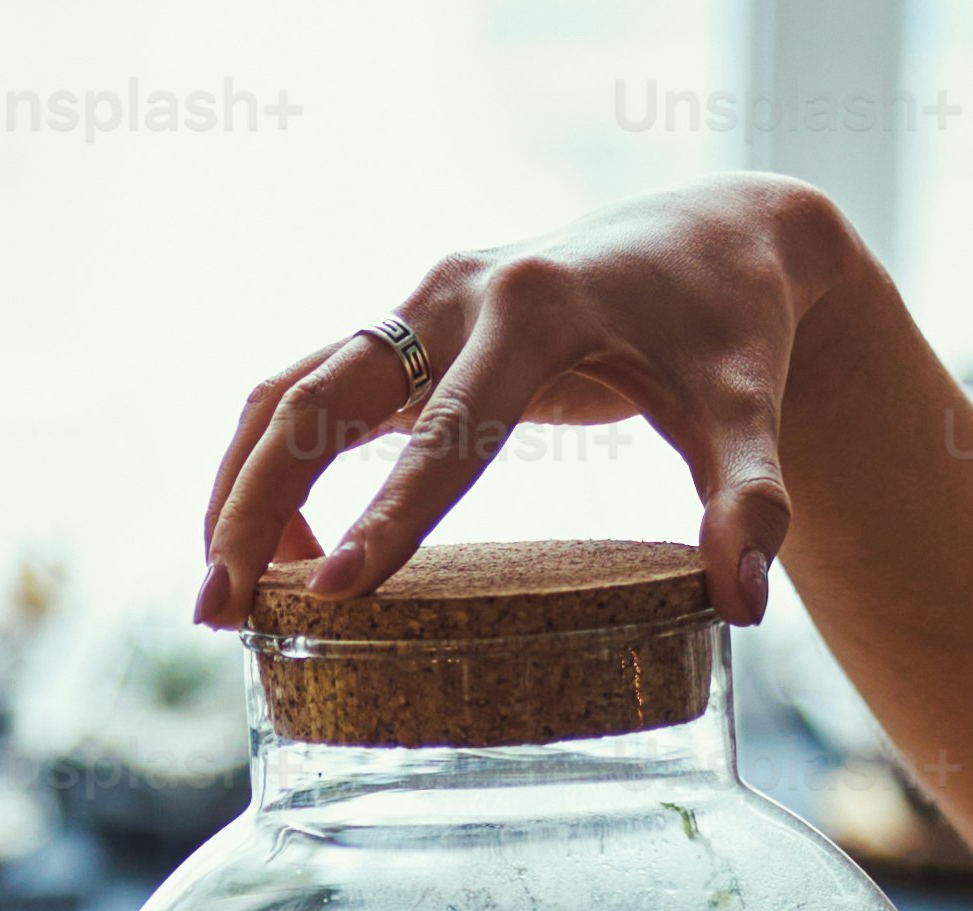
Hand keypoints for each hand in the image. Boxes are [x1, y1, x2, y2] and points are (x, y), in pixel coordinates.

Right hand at [197, 181, 844, 626]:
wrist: (713, 237)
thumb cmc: (730, 326)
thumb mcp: (751, 410)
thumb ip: (749, 500)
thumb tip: (741, 603)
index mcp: (537, 304)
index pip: (451, 423)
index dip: (391, 510)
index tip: (336, 590)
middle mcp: (458, 290)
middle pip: (323, 395)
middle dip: (260, 501)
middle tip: (220, 611)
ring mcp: (421, 304)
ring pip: (293, 389)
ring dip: (242, 485)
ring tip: (222, 598)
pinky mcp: (409, 329)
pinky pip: (313, 393)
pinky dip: (275, 465)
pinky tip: (275, 555)